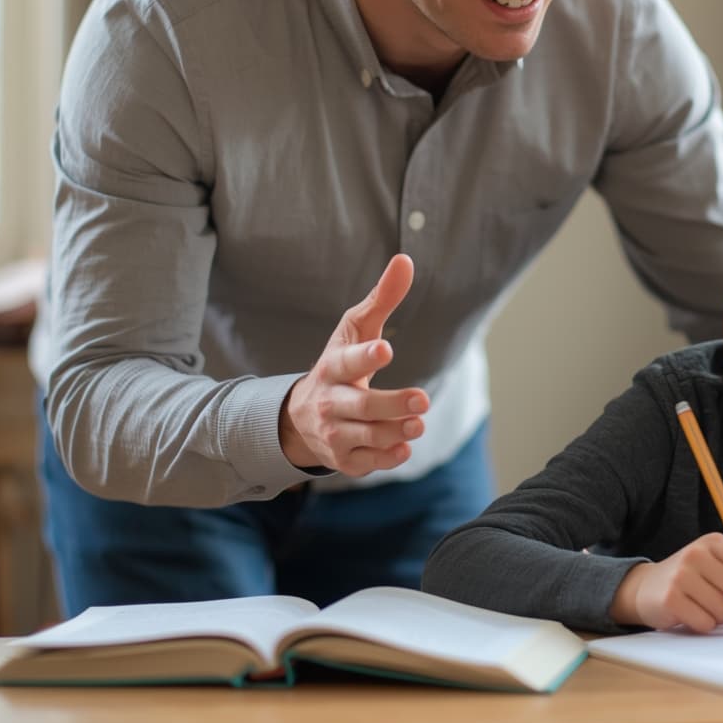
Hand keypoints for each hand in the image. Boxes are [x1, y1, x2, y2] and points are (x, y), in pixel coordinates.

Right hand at [279, 254, 428, 474]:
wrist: (299, 416)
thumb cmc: (340, 363)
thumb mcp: (355, 329)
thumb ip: (382, 298)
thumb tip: (406, 260)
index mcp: (333, 367)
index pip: (348, 361)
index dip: (365, 356)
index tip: (385, 349)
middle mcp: (330, 402)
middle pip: (361, 406)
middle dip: (391, 404)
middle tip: (422, 399)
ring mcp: (335, 433)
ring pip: (367, 436)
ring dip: (395, 432)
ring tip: (420, 423)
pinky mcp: (344, 458)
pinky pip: (365, 463)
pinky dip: (385, 458)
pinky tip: (404, 448)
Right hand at [610, 534, 722, 631]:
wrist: (648, 587)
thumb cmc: (694, 577)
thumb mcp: (721, 563)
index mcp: (713, 542)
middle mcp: (696, 554)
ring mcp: (681, 575)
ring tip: (714, 610)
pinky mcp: (670, 598)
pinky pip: (705, 622)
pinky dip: (707, 625)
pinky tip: (697, 615)